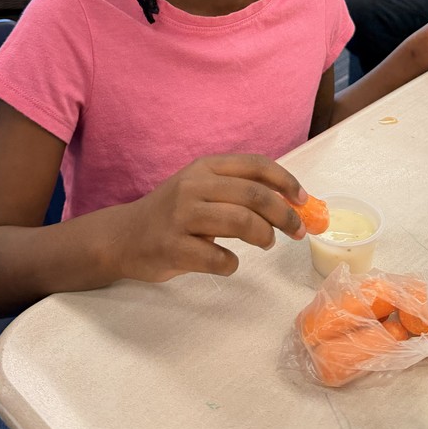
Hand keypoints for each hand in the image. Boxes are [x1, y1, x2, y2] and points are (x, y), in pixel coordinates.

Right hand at [114, 155, 307, 282]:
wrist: (123, 237)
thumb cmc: (173, 213)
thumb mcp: (201, 189)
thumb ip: (238, 191)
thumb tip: (291, 202)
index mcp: (205, 167)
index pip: (255, 164)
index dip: (285, 181)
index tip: (304, 200)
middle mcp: (193, 186)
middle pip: (254, 195)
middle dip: (284, 214)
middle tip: (296, 231)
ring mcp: (181, 216)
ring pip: (241, 222)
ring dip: (263, 236)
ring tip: (266, 243)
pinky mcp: (173, 247)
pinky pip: (218, 258)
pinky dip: (232, 264)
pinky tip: (227, 263)